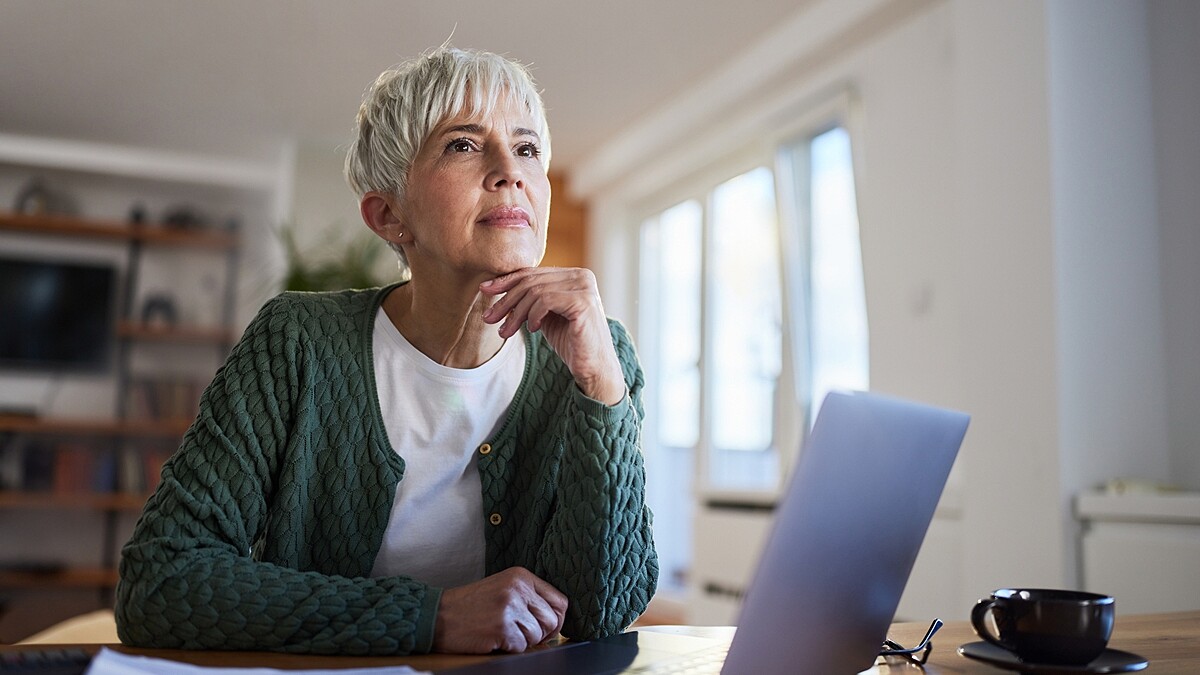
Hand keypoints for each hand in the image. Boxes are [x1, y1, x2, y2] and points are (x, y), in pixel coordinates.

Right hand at [433, 567, 567, 653]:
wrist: (439, 615)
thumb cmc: (470, 605)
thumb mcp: (503, 589)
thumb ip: (529, 598)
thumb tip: (557, 621)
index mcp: (521, 575)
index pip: (560, 600)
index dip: (557, 619)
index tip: (546, 628)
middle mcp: (518, 588)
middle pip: (552, 620)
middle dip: (542, 634)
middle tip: (522, 635)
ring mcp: (510, 607)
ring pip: (538, 636)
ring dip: (523, 641)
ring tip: (503, 632)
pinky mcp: (502, 627)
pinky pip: (521, 647)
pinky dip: (510, 648)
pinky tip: (494, 638)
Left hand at [480, 267, 624, 404]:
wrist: (594, 368)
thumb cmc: (570, 342)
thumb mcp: (545, 315)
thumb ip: (530, 299)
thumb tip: (494, 287)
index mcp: (574, 275)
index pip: (533, 272)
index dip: (506, 281)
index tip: (485, 290)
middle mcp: (582, 276)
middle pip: (531, 281)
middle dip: (505, 300)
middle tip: (489, 318)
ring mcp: (585, 287)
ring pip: (535, 291)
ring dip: (515, 313)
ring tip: (505, 332)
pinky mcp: (584, 302)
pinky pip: (546, 301)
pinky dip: (533, 315)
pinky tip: (532, 329)